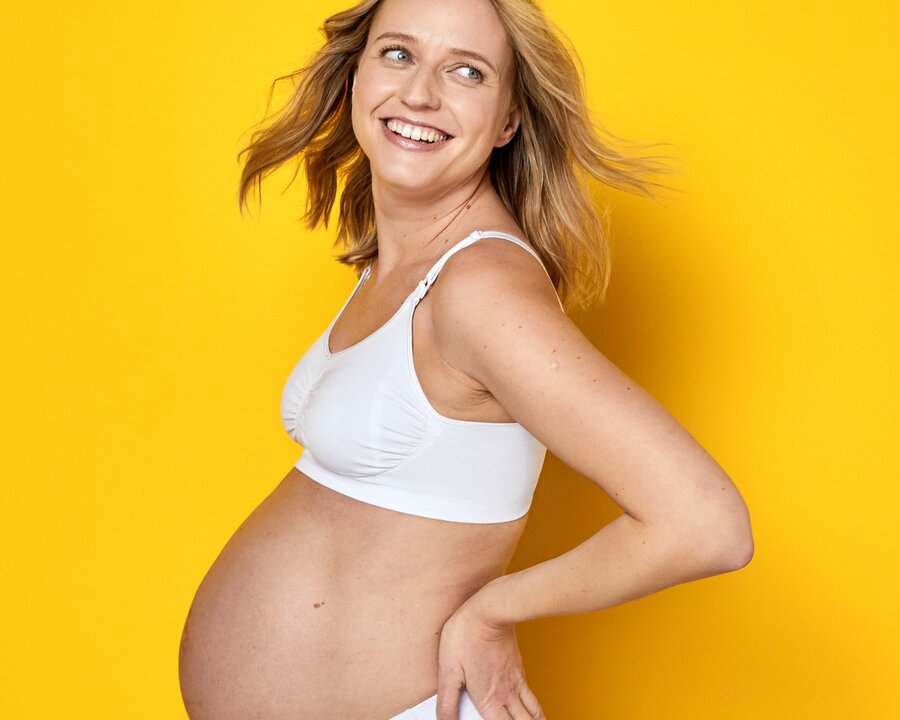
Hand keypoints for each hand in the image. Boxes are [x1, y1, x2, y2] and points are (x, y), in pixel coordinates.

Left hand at [436, 589, 544, 719]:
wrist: (490, 609)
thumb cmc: (466, 636)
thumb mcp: (448, 670)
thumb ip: (447, 701)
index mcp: (489, 699)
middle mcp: (506, 694)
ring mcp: (516, 681)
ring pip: (533, 712)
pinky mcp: (518, 668)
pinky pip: (532, 696)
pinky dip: (536, 710)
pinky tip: (532, 710)